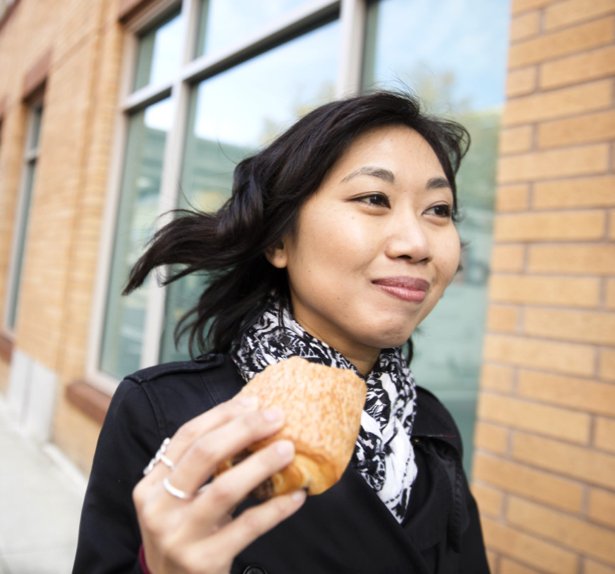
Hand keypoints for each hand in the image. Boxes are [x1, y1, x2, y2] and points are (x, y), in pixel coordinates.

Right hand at [133, 396, 305, 573]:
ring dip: (261, 464)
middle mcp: (159, 508)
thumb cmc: (183, 535)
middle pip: (203, 454)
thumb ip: (201, 468)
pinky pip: (247, 527)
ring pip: (224, 489)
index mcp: (151, 486)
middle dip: (243, 429)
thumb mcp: (178, 501)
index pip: (186, 436)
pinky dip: (275, 509)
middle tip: (276, 417)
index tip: (253, 402)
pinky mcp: (204, 561)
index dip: (221, 414)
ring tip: (288, 449)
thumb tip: (249, 422)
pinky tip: (296, 495)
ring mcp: (179, 536)